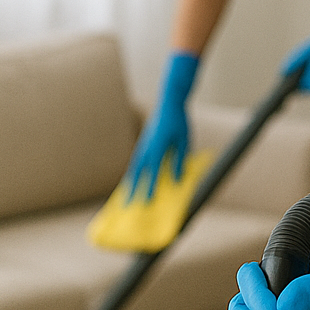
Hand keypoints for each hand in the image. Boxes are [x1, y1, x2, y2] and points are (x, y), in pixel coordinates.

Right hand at [125, 52, 198, 199]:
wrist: (170, 102)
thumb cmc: (180, 121)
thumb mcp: (184, 141)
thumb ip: (180, 160)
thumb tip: (177, 180)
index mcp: (157, 147)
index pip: (153, 172)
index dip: (149, 188)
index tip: (145, 203)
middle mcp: (146, 148)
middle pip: (137, 173)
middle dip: (132, 190)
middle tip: (127, 207)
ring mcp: (142, 145)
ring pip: (134, 168)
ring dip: (129, 183)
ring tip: (125, 198)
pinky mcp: (143, 144)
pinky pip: (136, 162)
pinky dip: (133, 173)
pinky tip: (132, 181)